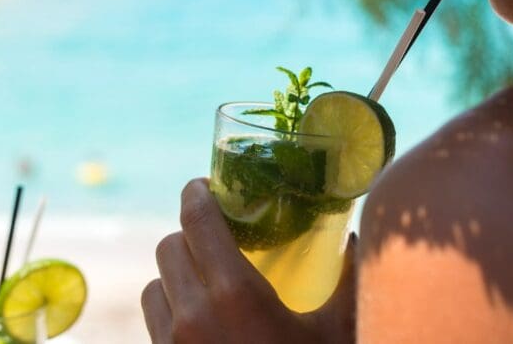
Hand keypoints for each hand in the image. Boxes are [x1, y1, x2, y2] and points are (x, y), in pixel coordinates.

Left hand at [142, 178, 355, 342]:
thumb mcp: (338, 330)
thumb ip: (351, 279)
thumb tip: (359, 237)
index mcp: (234, 294)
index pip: (195, 220)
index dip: (195, 194)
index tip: (204, 183)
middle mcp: (192, 316)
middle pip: (168, 246)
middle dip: (189, 232)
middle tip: (216, 232)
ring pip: (154, 285)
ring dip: (175, 273)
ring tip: (206, 277)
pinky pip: (154, 322)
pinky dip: (170, 308)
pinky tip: (200, 318)